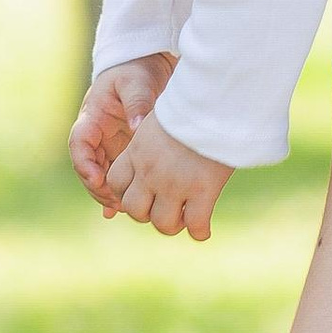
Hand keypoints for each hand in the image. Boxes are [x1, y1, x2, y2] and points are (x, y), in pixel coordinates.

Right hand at [70, 54, 175, 207]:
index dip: (84, 163)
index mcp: (92, 117)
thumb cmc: (136, 70)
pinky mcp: (121, 152)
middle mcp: (95, 135)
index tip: (97, 178)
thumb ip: (137, 103)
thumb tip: (137, 126)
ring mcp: (107, 145)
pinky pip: (115, 176)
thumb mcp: (136, 82)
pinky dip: (115, 193)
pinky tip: (120, 211)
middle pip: (86, 167)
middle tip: (115, 201)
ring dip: (107, 193)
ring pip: (99, 175)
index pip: (79, 143)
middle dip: (97, 187)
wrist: (145, 66)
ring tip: (124, 208)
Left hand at [105, 111, 233, 240]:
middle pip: (135, 209)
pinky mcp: (203, 190)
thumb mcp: (159, 118)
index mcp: (137, 151)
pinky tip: (204, 230)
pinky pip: (195, 225)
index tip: (143, 192)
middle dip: (147, 213)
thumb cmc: (192, 105)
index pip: (116, 183)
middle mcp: (151, 171)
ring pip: (162, 223)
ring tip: (185, 219)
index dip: (127, 193)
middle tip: (164, 208)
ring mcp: (176, 183)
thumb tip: (148, 143)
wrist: (215, 100)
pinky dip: (199, 232)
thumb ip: (150, 140)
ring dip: (173, 225)